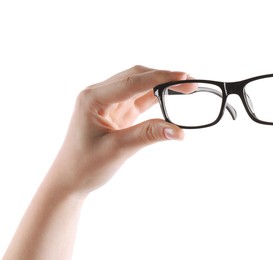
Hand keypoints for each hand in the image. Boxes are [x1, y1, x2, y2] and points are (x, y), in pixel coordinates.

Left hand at [48, 65, 187, 196]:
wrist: (70, 180)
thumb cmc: (85, 165)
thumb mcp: (117, 150)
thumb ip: (147, 135)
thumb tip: (179, 130)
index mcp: (93, 98)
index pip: (132, 82)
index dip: (160, 78)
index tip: (183, 77)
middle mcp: (99, 94)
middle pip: (137, 77)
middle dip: (164, 78)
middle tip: (190, 83)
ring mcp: (109, 102)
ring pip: (140, 86)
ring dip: (162, 86)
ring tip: (186, 88)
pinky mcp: (117, 112)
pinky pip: (140, 99)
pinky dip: (157, 98)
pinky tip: (172, 97)